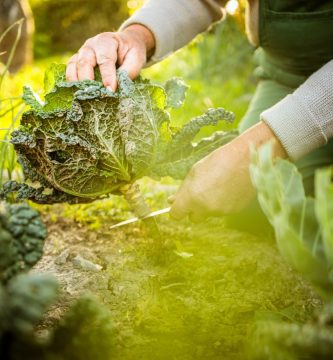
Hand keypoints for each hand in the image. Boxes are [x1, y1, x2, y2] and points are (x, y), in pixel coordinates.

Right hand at [66, 24, 154, 90]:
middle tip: (94, 95)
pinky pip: (70, 69)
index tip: (110, 91)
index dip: (107, 76)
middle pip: (85, 62)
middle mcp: (91, 45)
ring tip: (83, 96)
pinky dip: (71, 81)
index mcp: (107, 42)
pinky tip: (76, 93)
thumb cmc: (130, 52)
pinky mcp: (77, 60)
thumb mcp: (136, 58)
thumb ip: (129, 71)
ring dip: (76, 82)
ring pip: (74, 65)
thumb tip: (118, 86)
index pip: (105, 60)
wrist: (125, 43)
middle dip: (88, 80)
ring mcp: (82, 52)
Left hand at [169, 122, 287, 221]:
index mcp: (192, 197)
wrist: (247, 159)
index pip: (176, 214)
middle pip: (193, 218)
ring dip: (209, 204)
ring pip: (209, 213)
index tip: (179, 204)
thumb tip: (171, 201)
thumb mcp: (195, 171)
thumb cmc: (219, 161)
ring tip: (218, 184)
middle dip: (194, 209)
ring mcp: (221, 211)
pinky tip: (228, 188)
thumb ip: (183, 189)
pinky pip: (223, 210)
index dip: (177, 209)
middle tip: (199, 193)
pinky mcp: (234, 211)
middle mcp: (206, 208)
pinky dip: (223, 203)